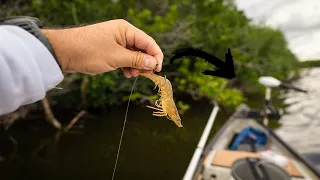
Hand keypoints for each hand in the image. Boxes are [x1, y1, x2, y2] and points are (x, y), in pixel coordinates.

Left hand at [42, 19, 162, 77]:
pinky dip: (126, 65)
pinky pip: (123, 56)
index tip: (159, 69)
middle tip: (146, 75)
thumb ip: (137, 60)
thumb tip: (153, 63)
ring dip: (135, 65)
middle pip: (142, 48)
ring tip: (133, 75)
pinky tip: (126, 73)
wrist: (64, 52)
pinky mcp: (109, 48)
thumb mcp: (116, 58)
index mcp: (126, 30)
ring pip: (133, 53)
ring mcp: (115, 41)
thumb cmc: (90, 51)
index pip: (148, 42)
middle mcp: (122, 33)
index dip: (156, 56)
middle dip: (145, 62)